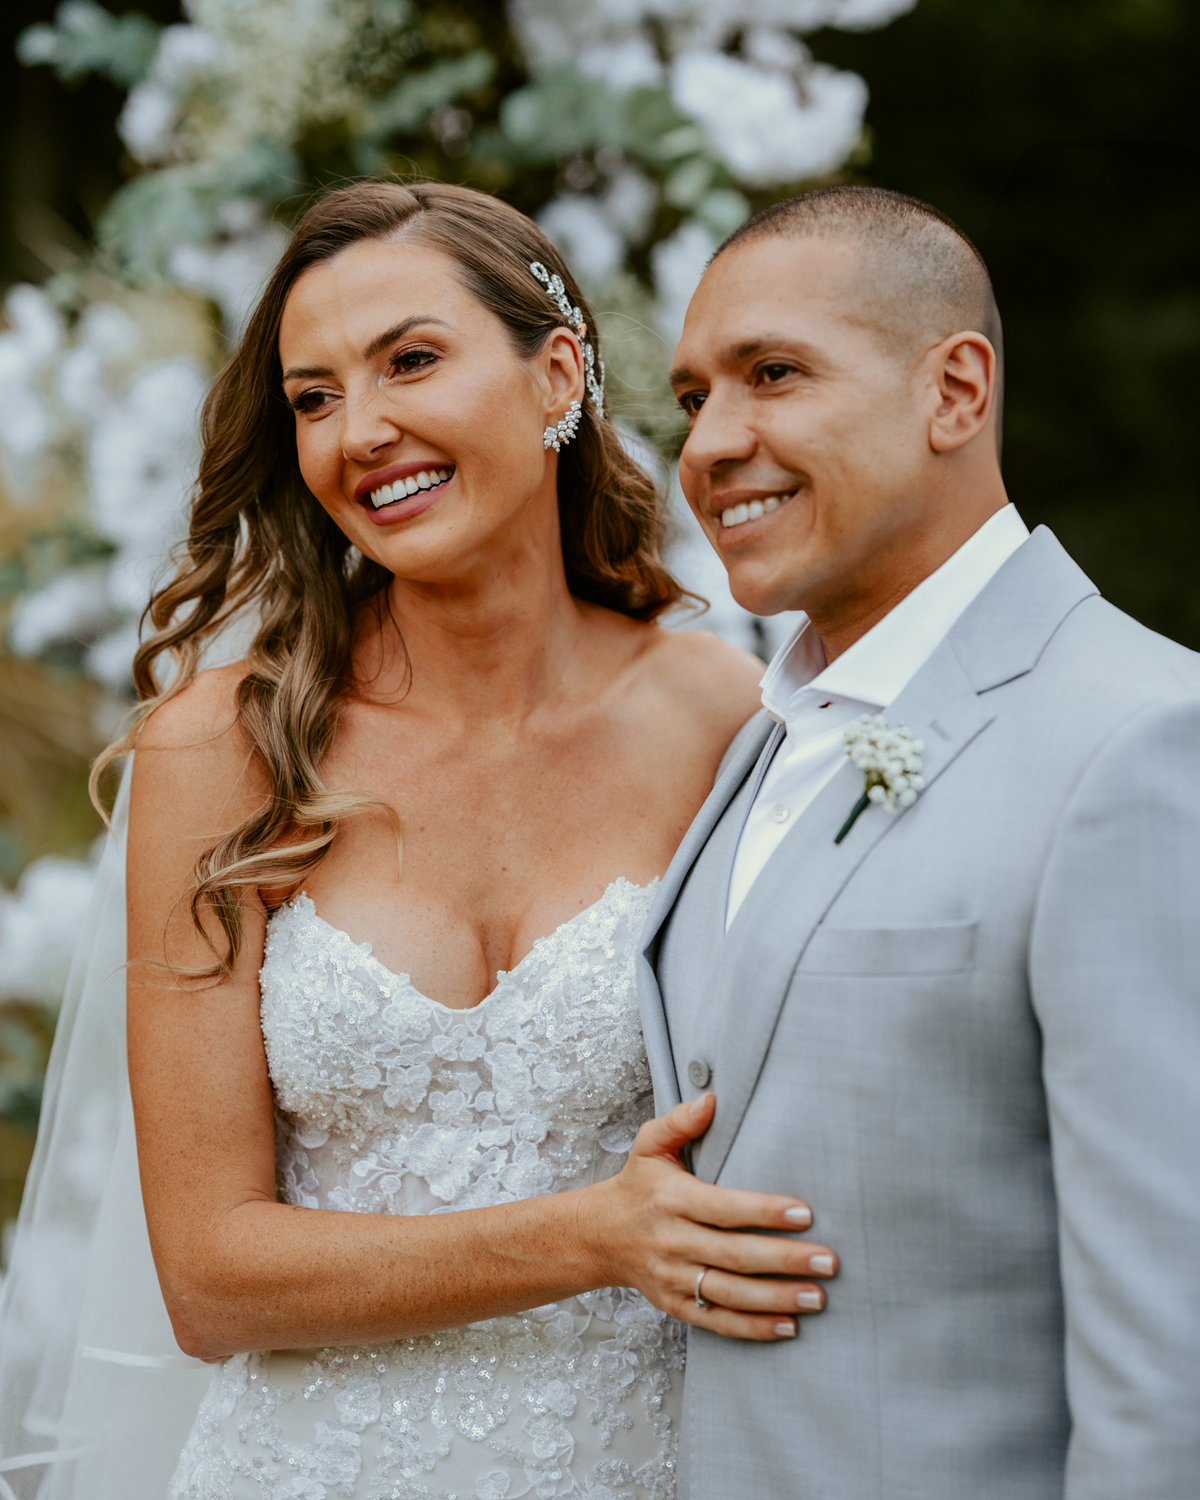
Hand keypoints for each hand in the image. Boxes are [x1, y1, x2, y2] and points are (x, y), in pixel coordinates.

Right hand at [586, 1095, 836, 1341]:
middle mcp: (672, 1242)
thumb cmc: (638, 1185)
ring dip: (777, 1299)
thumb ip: (679, 1121)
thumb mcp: (649, 1145)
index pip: (724, 1208)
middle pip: (735, 1255)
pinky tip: (789, 1326)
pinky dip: (753, 1328)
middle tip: (828, 1262)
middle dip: (785, 1260)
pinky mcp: (675, 1306)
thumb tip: (712, 1100)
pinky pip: (717, 1322)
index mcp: (672, 1200)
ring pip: (730, 1294)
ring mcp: (673, 1278)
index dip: (764, 1212)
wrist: (599, 1236)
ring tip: (818, 1297)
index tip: (806, 1213)